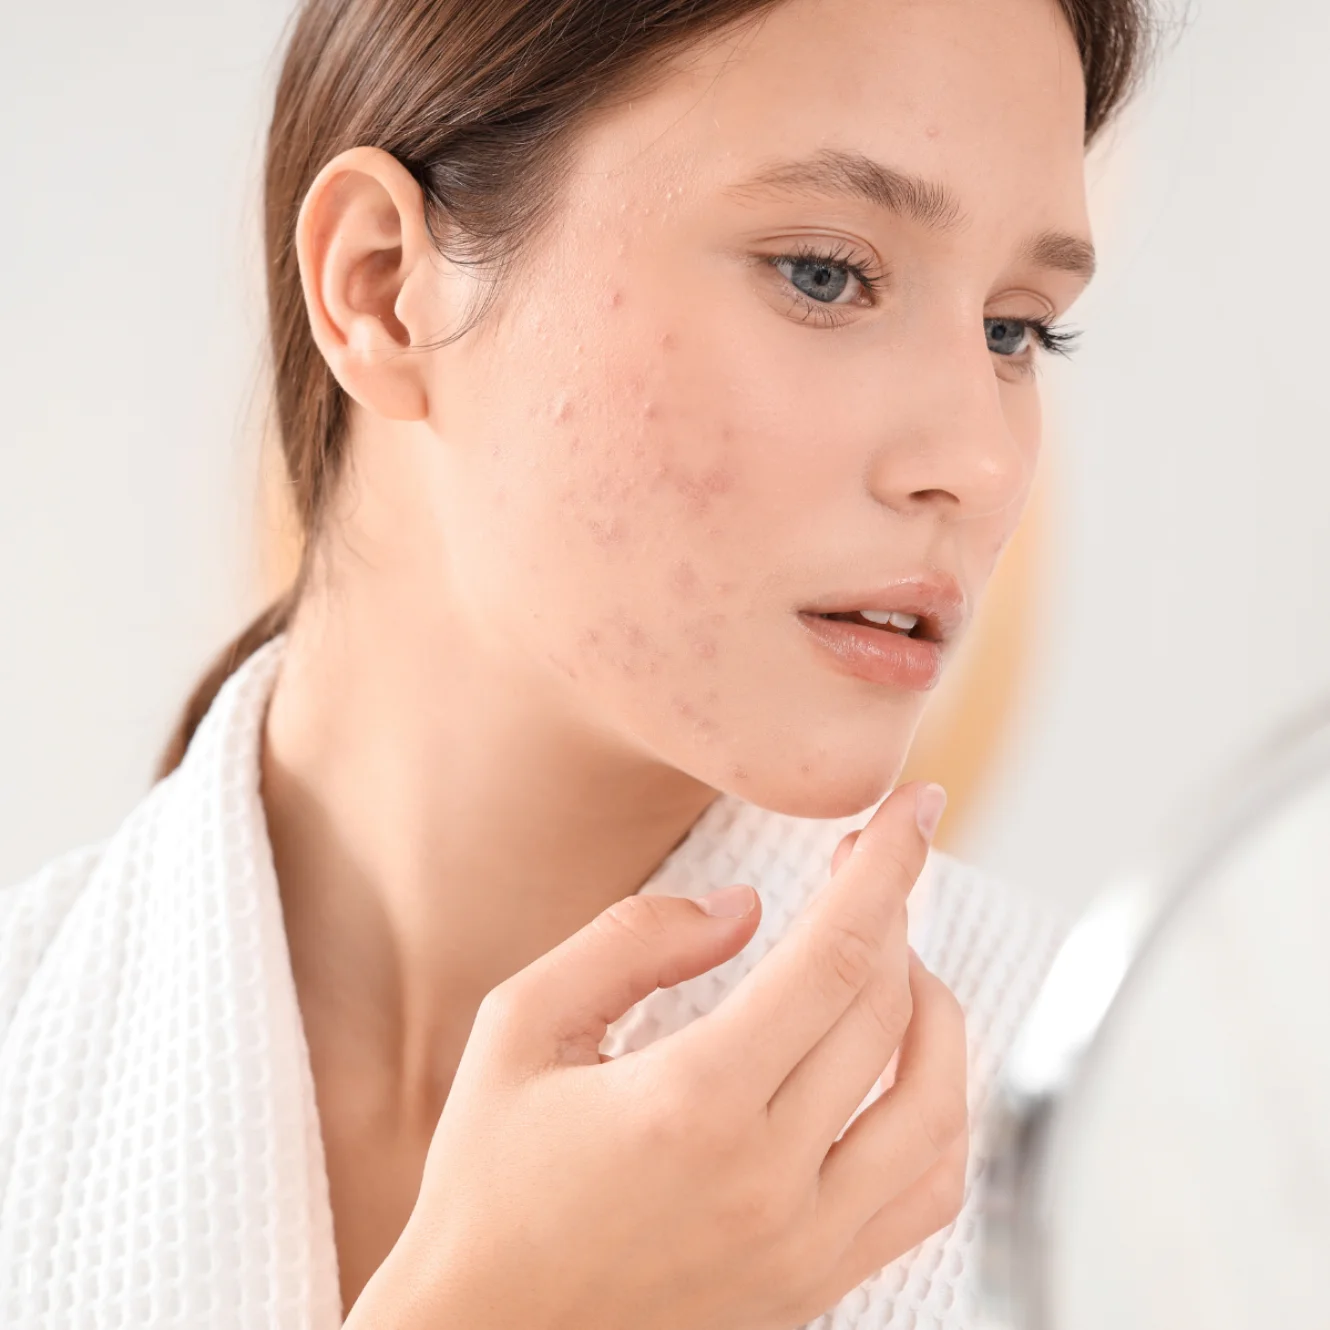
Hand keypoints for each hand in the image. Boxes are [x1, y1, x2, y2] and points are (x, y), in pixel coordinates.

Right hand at [345, 780, 966, 1329]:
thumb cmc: (488, 1185)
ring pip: (936, 1107)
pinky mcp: (814, 1285)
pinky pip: (927, 1196)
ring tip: (896, 962)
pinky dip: (940, 1117)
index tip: (912, 809)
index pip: (836, 958)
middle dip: (894, 916)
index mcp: (692, 1102)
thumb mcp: (520, 1030)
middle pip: (887, 1014)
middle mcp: (768, 1178)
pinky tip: (907, 1074)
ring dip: (934, 1012)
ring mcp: (803, 1244)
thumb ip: (630, 944)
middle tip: (867, 870)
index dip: (886, 869)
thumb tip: (742, 909)